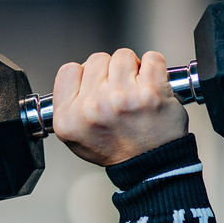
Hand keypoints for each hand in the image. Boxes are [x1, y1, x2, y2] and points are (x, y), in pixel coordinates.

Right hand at [52, 49, 188, 166]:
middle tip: (119, 93)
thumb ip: (69, 104)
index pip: (69, 70)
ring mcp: (122, 98)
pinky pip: (152, 58)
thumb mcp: (76, 137)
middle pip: (97, 59)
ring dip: (133, 68)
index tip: (97, 87)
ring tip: (136, 89)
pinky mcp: (151, 92)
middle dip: (110, 72)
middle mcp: (93, 107)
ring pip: (124, 56)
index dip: (86, 76)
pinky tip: (152, 85)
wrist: (152, 166)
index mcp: (69, 119)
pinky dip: (154, 67)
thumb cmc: (118, 150)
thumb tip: (78, 74)